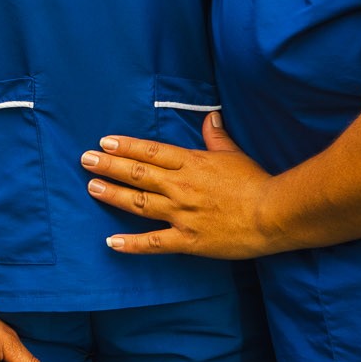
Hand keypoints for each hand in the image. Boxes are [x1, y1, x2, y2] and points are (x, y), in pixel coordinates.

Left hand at [83, 113, 276, 259]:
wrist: (275, 215)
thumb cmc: (257, 183)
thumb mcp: (234, 154)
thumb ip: (216, 137)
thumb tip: (211, 116)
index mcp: (191, 163)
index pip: (150, 152)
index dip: (125, 146)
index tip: (104, 142)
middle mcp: (180, 186)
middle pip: (137, 174)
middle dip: (109, 165)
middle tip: (85, 160)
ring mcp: (182, 214)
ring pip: (139, 203)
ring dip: (112, 195)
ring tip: (91, 187)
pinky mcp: (188, 240)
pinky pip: (154, 242)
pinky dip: (132, 244)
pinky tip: (112, 243)